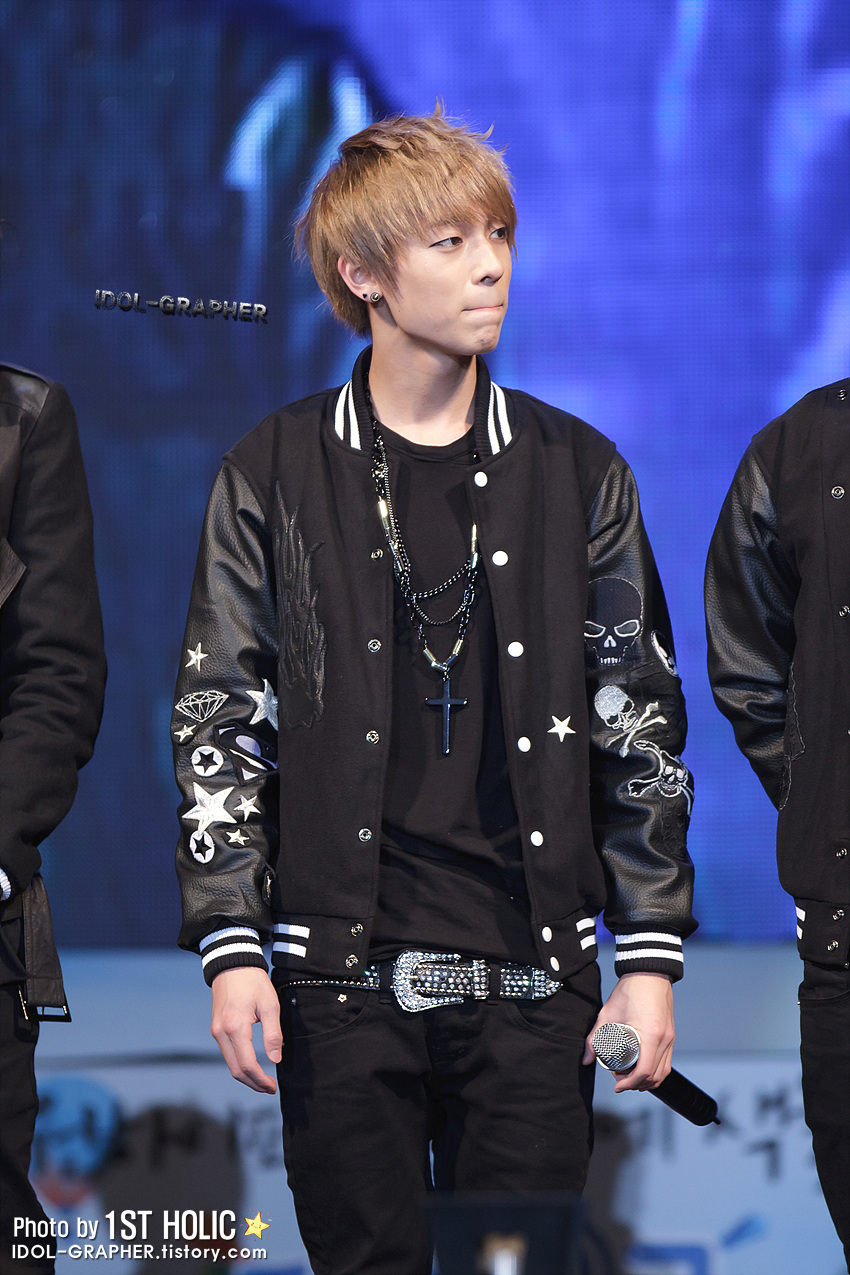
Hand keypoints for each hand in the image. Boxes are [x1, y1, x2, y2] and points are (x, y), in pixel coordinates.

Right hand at [211, 966, 281, 1093]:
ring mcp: (216, 1031)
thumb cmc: (253, 981)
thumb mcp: (269, 1005)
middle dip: (253, 1083)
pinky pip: (226, 1053)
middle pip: (235, 1070)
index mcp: (236, 1027)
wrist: (232, 963)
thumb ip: (273, 1034)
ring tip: (263, 1080)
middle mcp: (221, 1033)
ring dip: (246, 1075)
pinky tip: (251, 1065)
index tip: (273, 1086)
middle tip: (270, 1088)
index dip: (260, 1080)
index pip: (247, 1065)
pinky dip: (239, 1064)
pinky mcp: (216, 1028)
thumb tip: (275, 1059)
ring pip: (230, 1064)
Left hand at [582, 972, 673, 1092]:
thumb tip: (586, 1058)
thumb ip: (595, 1037)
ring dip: (648, 1081)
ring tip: (630, 1078)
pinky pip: (667, 1061)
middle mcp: (664, 1039)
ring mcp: (670, 1038)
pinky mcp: (671, 1035)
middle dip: (636, 1084)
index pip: (644, 1071)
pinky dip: (656, 1071)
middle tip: (619, 1081)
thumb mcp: (608, 1013)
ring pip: (663, 1072)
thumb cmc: (630, 990)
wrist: (648, 972)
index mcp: (650, 1035)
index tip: (617, 1086)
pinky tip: (644, 1070)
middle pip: (654, 1076)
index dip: (629, 1083)